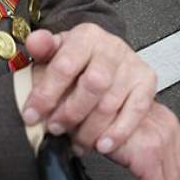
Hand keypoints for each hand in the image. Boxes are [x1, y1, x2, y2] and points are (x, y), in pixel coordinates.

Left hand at [24, 26, 156, 155]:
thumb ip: (42, 47)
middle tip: (55, 128)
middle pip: (93, 84)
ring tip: (75, 140)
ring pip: (111, 102)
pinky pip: (135, 111)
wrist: (107, 59)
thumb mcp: (55, 51)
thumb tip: (34, 42)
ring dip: (90, 129)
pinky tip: (103, 144)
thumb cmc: (77, 60)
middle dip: (70, 112)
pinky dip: (118, 132)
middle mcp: (111, 47)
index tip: (32, 115)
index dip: (46, 94)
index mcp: (86, 36)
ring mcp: (131, 64)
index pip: (65, 65)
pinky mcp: (147, 81)